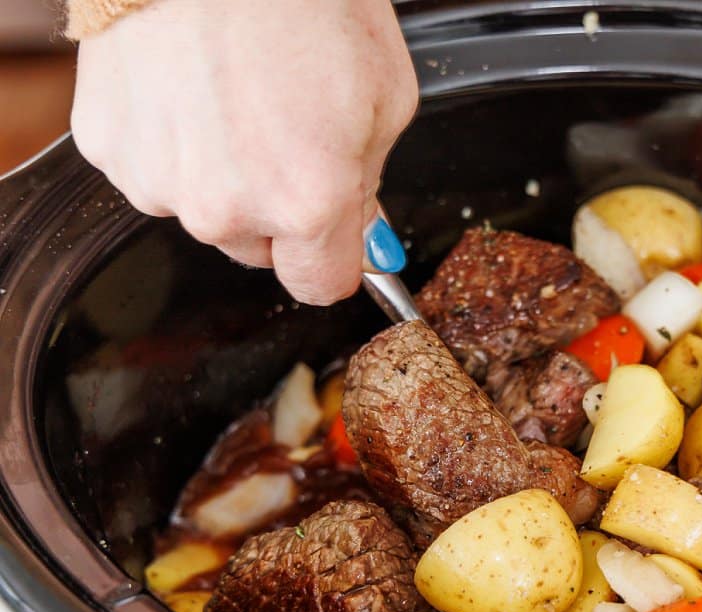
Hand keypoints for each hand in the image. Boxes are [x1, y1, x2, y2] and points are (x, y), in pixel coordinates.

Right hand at [71, 0, 417, 304]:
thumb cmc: (305, 0)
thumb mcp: (385, 98)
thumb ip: (369, 183)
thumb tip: (362, 237)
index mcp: (306, 204)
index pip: (320, 285)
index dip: (335, 257)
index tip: (337, 235)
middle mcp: (225, 209)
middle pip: (258, 249)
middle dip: (280, 210)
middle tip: (288, 132)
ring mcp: (158, 181)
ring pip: (203, 209)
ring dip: (222, 174)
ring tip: (237, 95)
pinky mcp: (108, 146)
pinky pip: (154, 170)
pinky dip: (173, 141)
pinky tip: (191, 86)